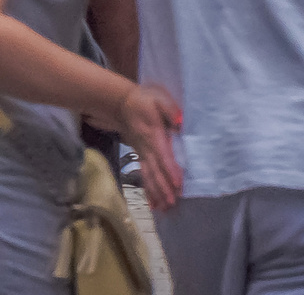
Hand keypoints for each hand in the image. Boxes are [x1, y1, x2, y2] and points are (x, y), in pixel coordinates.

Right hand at [112, 84, 183, 210]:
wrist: (121, 103)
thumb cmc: (145, 99)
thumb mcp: (159, 98)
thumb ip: (170, 110)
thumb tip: (180, 123)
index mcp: (154, 135)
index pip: (164, 157)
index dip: (171, 171)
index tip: (178, 185)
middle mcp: (146, 148)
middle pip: (156, 171)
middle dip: (164, 188)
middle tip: (173, 204)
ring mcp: (142, 153)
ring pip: (149, 176)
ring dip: (157, 192)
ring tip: (164, 208)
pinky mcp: (140, 155)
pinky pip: (144, 174)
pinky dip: (148, 189)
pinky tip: (153, 202)